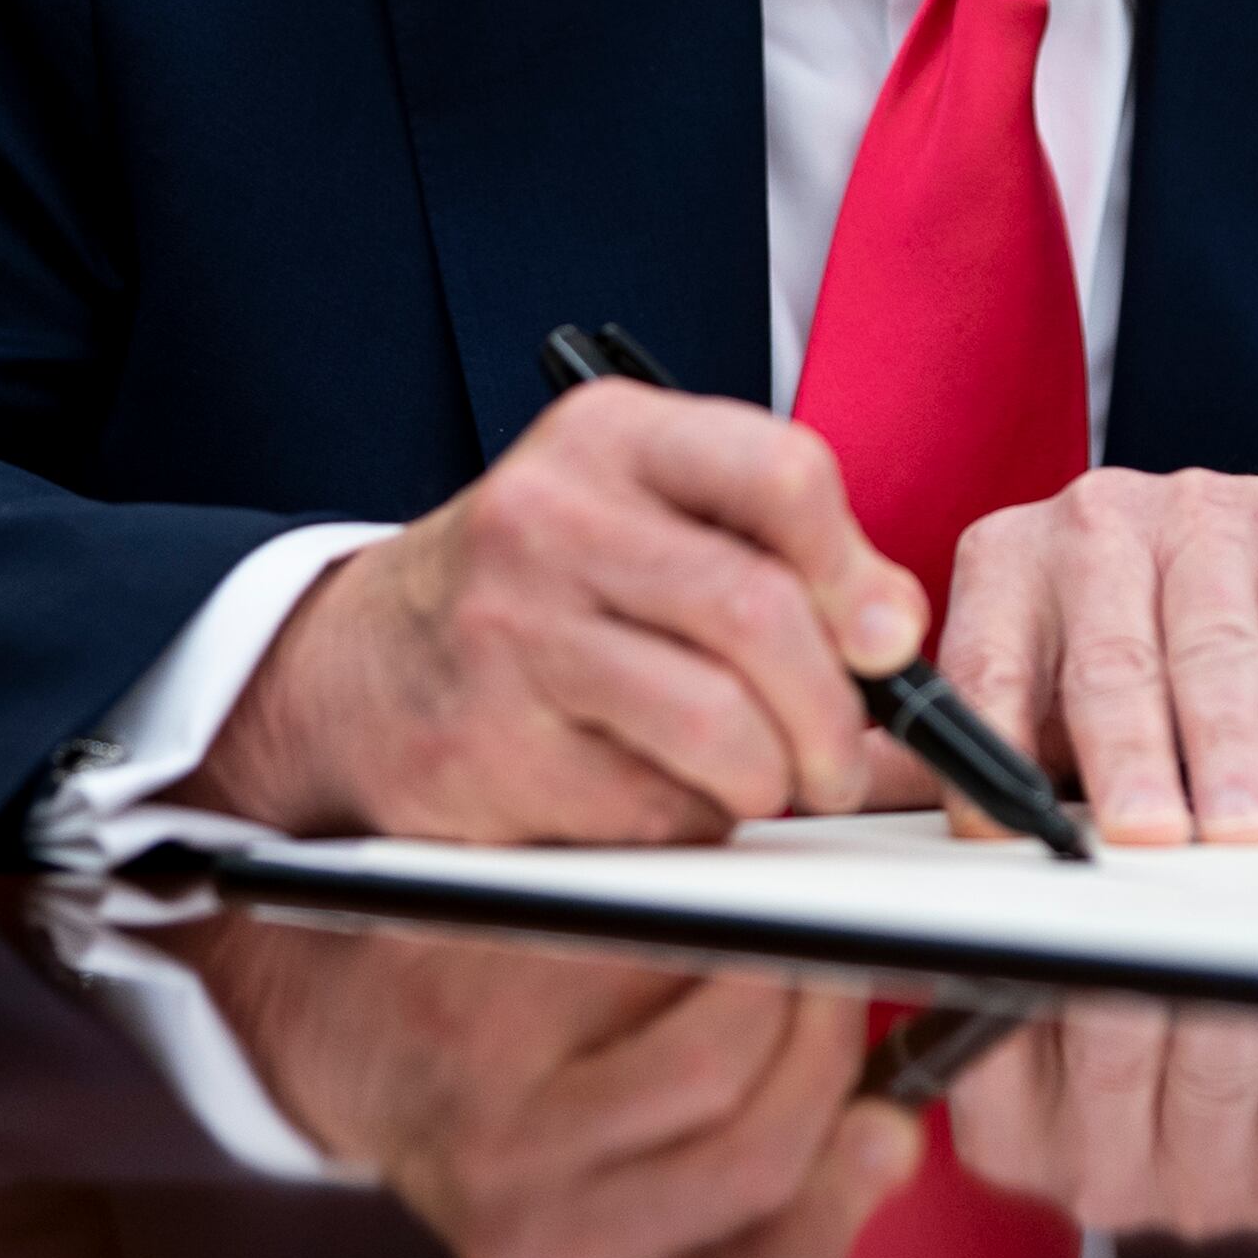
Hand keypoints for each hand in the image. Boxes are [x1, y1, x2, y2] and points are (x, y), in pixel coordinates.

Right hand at [181, 382, 931, 841]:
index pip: (781, 474)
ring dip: (772, 781)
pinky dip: (688, 821)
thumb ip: (774, 550)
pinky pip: (652, 808)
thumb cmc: (542, 588)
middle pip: (761, 616)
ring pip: (719, 727)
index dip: (855, 571)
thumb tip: (895, 629)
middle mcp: (550, 516)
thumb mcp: (644, 517)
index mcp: (611, 436)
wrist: (361, 663)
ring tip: (763, 781)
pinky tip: (657, 792)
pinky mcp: (491, 746)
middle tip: (840, 760)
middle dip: (834, 714)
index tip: (884, 640)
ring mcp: (510, 631)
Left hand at [189, 918, 919, 1257]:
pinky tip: (689, 916)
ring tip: (768, 945)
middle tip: (834, 987)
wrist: (376, 1048)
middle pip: (764, 1145)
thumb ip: (791, 1206)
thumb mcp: (661, 1224)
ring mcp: (499, 1145)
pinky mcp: (476, 1027)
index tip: (879, 1113)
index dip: (849, 1197)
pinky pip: (649, 964)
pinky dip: (694, 925)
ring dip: (772, 975)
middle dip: (829, 1050)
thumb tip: (886, 1136)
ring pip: (717, 1049)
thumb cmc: (549, 1129)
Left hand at [941, 470, 1257, 842]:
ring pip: (1212, 651)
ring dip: (1227, 754)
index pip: (985, 662)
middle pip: (1106, 657)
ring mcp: (1203, 510)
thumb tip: (850, 790)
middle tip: (1139, 840)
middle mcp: (1095, 517)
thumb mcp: (1052, 683)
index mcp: (1009, 556)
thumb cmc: (1156, 643)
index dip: (990, 753)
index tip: (999, 832)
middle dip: (1123, 757)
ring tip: (1236, 832)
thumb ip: (969, 734)